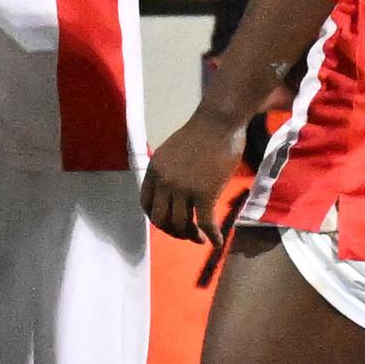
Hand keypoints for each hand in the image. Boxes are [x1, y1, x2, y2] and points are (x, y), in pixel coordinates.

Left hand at [141, 109, 244, 245]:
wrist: (218, 122)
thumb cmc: (200, 133)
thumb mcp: (172, 152)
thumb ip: (167, 172)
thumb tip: (171, 193)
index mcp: (154, 171)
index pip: (146, 205)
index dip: (157, 219)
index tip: (169, 223)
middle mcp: (164, 181)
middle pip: (160, 219)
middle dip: (172, 231)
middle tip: (186, 234)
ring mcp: (183, 188)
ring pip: (181, 225)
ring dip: (191, 236)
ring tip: (200, 238)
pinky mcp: (204, 193)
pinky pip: (205, 223)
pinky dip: (212, 236)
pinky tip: (218, 242)